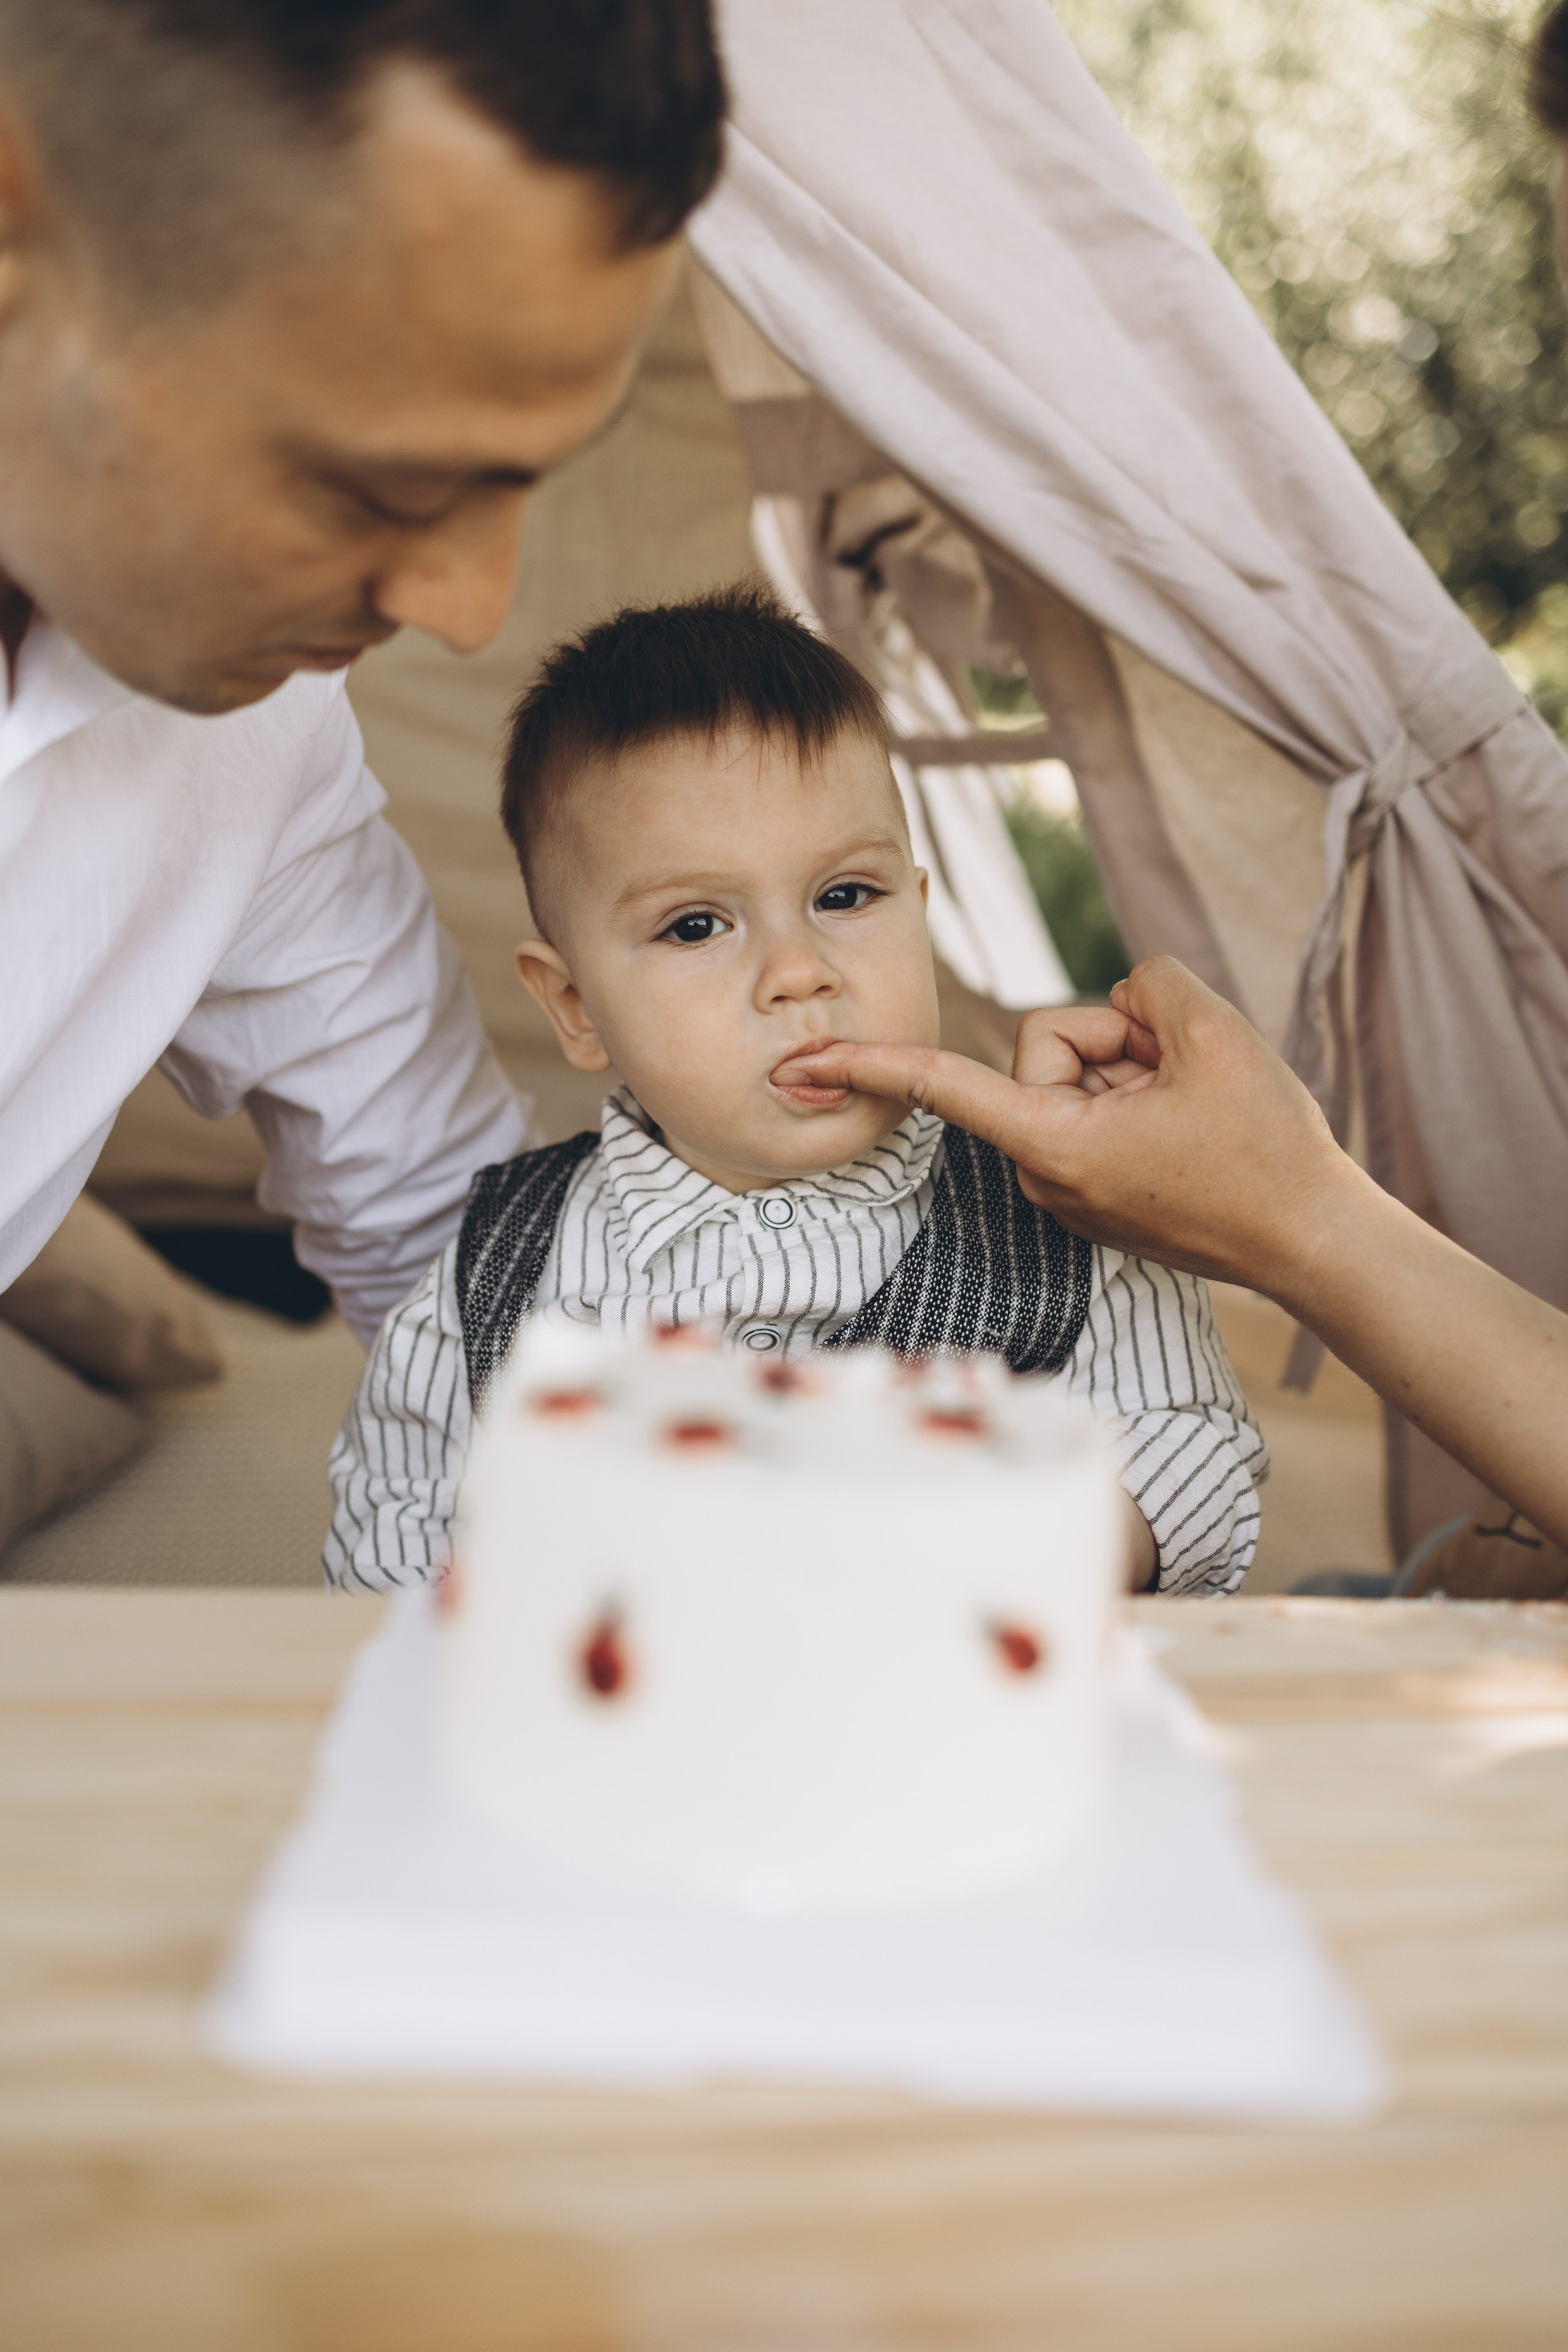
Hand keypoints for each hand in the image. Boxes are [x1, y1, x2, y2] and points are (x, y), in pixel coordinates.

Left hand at [774, 957, 1354, 1299]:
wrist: (1314, 1241)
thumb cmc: (1265, 1149)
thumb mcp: (1212, 1032)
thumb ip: (1147, 986)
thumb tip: (1122, 999)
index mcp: (1054, 1142)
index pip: (944, 1086)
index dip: (871, 1064)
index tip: (804, 1064)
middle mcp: (1046, 1172)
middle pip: (1047, 1049)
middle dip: (1113, 1040)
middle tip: (1183, 1076)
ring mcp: (1071, 1186)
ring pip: (1080, 1075)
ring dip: (1138, 1070)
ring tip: (1197, 1110)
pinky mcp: (1098, 1189)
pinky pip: (1100, 1109)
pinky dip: (1143, 1099)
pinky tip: (1194, 1126)